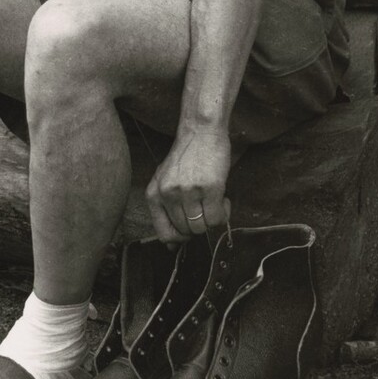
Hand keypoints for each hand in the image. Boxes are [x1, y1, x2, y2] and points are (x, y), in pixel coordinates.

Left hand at [145, 128, 231, 244]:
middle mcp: (168, 194)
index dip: (179, 238)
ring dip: (211, 219)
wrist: (200, 132)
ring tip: (214, 202)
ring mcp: (188, 191)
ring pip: (202, 227)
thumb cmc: (185, 158)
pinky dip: (223, 214)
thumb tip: (171, 246)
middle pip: (186, 231)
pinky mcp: (209, 188)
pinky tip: (222, 199)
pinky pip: (217, 218)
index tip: (189, 231)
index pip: (164, 233)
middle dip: (199, 225)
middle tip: (205, 209)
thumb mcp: (166, 182)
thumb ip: (166, 212)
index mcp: (154, 194)